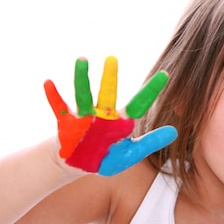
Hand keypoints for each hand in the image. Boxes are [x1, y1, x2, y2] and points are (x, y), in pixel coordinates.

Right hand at [44, 56, 176, 174]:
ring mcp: (84, 117)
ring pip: (83, 95)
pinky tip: (48, 82)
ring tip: (82, 60)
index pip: (140, 103)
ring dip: (82, 79)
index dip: (151, 90)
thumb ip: (150, 142)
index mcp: (121, 121)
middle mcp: (104, 114)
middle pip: (108, 94)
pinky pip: (58, 107)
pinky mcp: (67, 123)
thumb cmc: (106, 156)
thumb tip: (175, 131)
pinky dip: (53, 96)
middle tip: (113, 59)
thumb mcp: (130, 153)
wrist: (79, 164)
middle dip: (110, 78)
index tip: (165, 75)